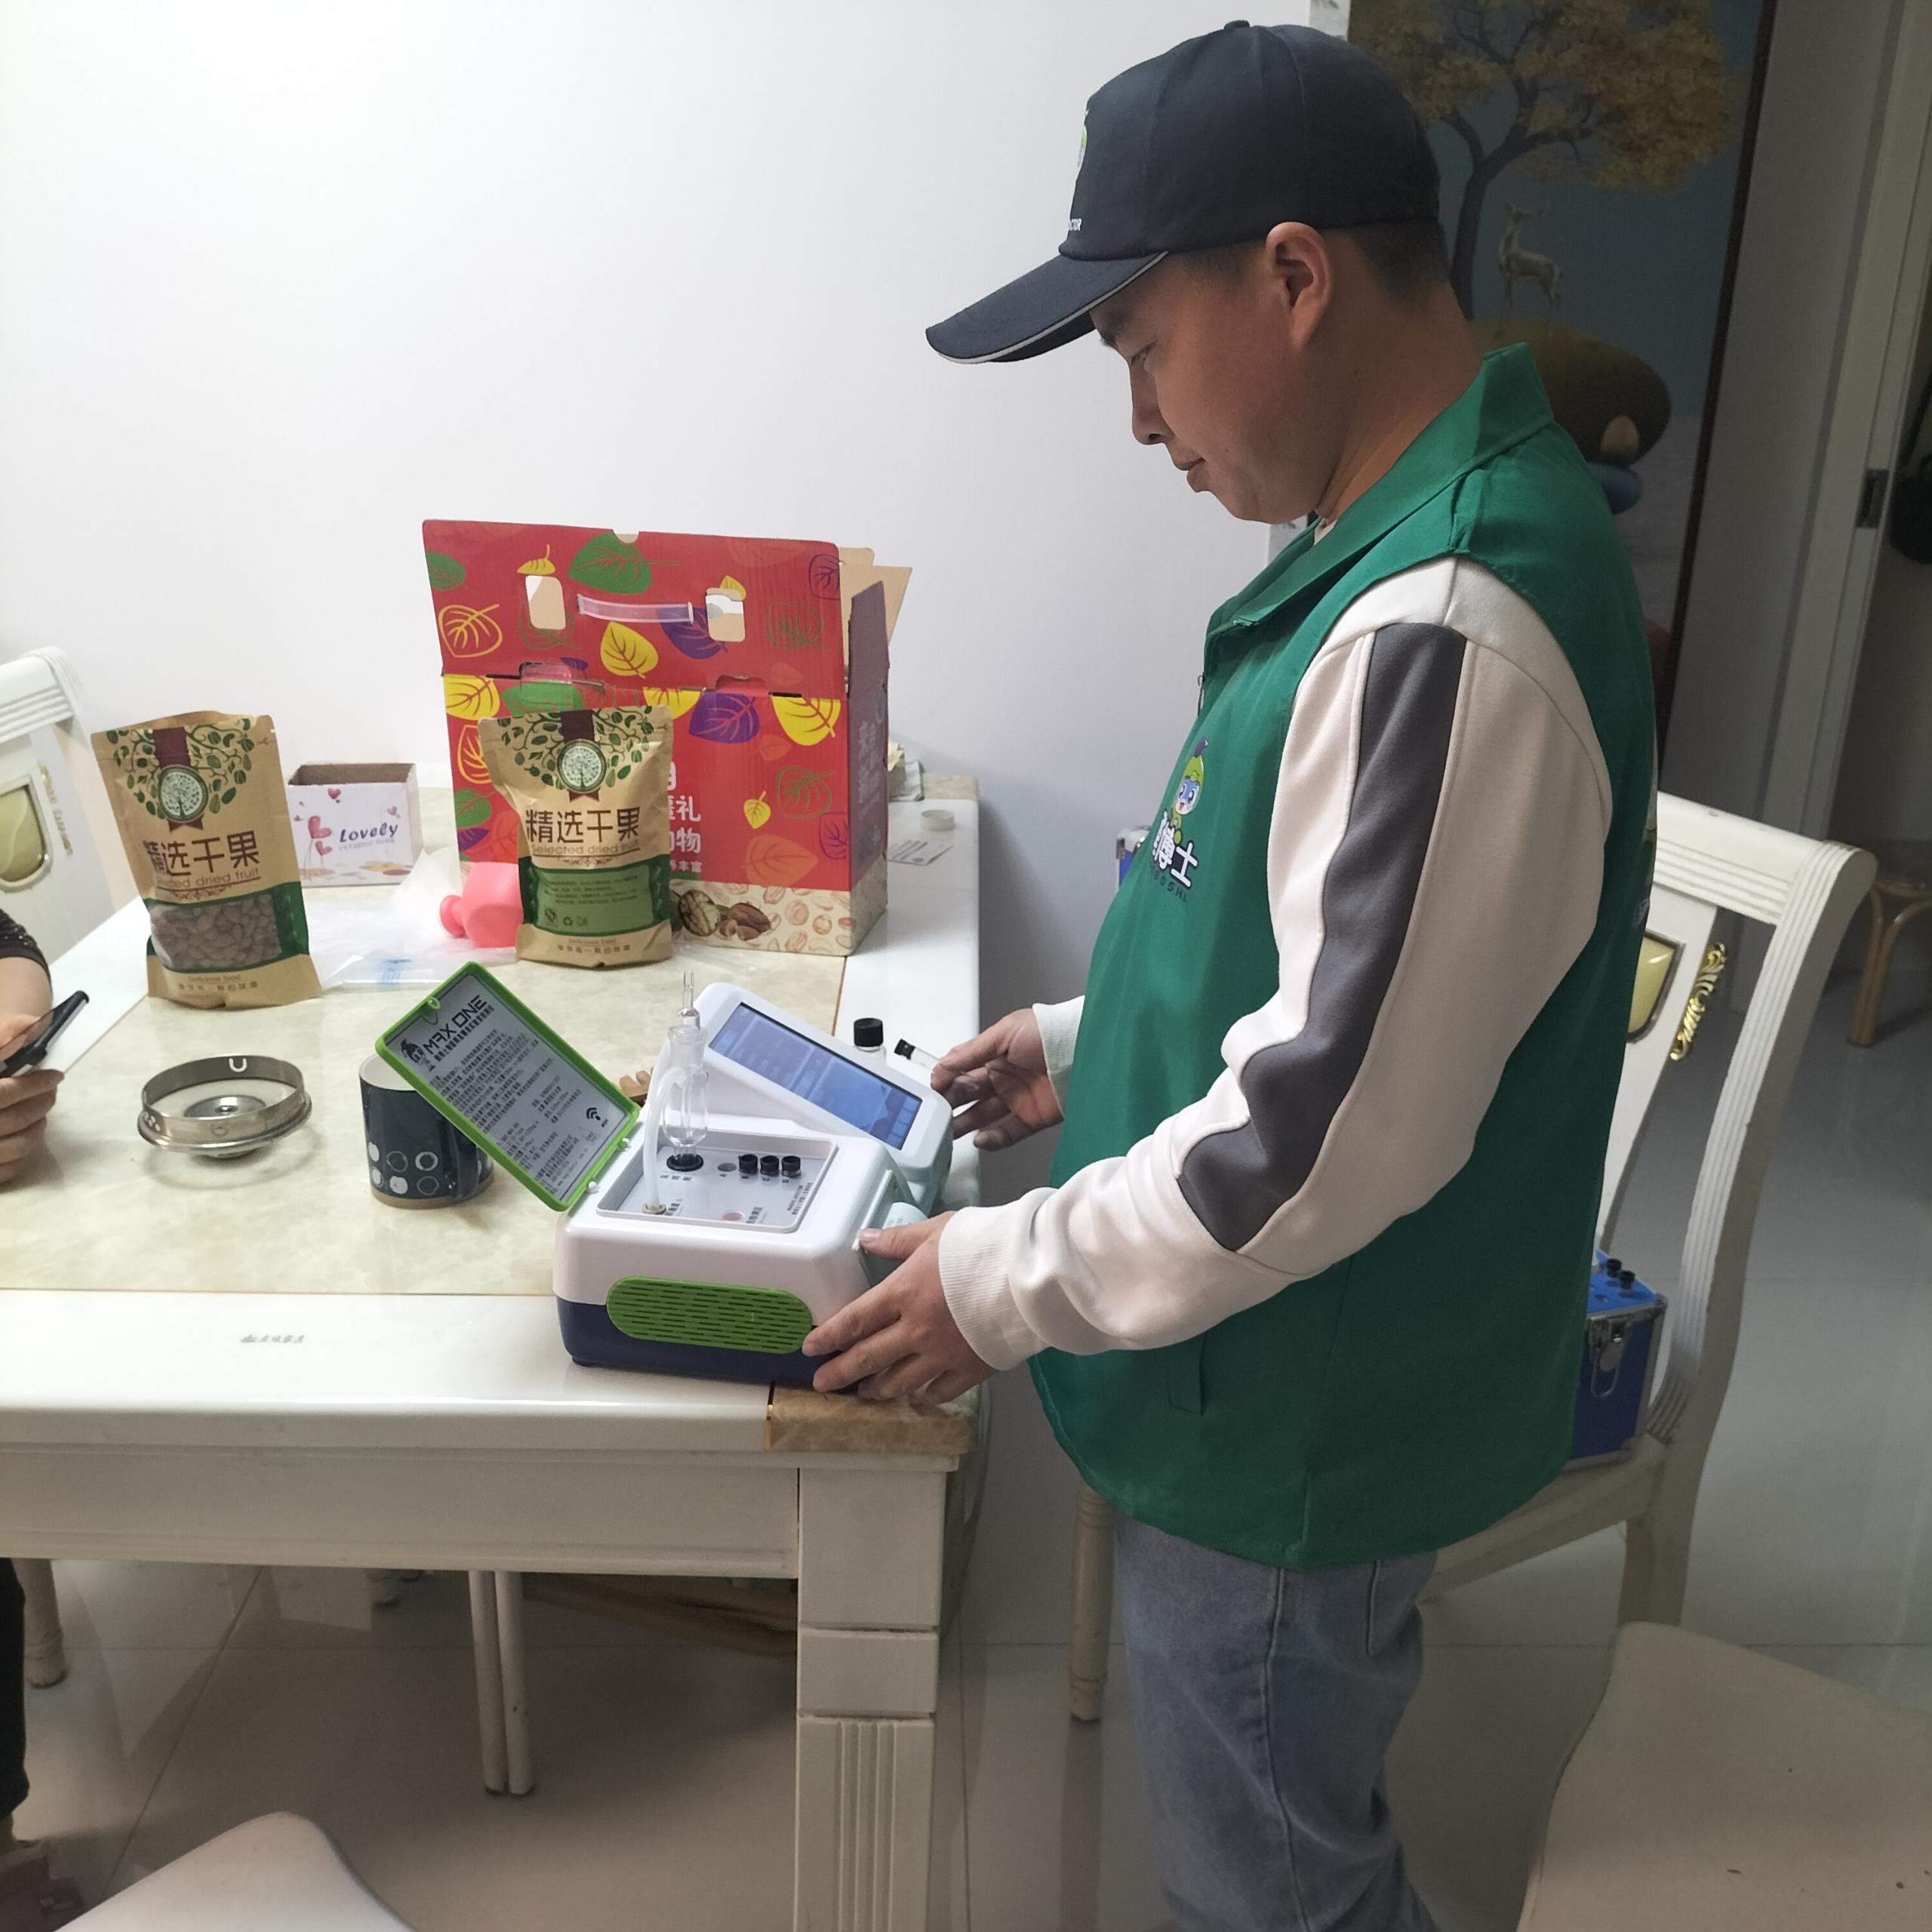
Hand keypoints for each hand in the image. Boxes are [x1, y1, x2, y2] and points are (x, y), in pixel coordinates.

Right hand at [0, 1012, 60, 1182]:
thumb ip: (5, 1037)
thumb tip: (33, 1024)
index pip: (3, 1093)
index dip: (34, 1084)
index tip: (56, 1075)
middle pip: (15, 1119)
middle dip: (41, 1103)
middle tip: (51, 1091)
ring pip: (19, 1145)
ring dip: (38, 1126)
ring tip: (40, 1111)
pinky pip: (10, 1168)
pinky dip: (24, 1150)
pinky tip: (24, 1134)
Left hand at [802, 1212, 992, 1403]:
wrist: (1025, 1274)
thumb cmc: (980, 1246)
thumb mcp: (934, 1231)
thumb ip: (896, 1240)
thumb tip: (863, 1238)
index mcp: (903, 1293)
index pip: (854, 1320)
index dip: (828, 1336)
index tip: (810, 1348)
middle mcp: (915, 1330)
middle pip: (869, 1357)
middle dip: (841, 1372)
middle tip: (822, 1384)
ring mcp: (941, 1355)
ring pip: (900, 1381)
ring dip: (877, 1389)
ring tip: (865, 1394)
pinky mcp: (969, 1370)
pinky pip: (939, 1392)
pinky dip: (924, 1396)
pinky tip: (916, 1397)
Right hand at [932, 1008, 1062, 1150]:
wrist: (1088, 1051)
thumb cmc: (1051, 1032)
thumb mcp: (1005, 1033)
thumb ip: (972, 1052)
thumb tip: (943, 1064)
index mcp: (996, 1053)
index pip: (962, 1069)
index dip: (946, 1079)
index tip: (934, 1089)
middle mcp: (1005, 1076)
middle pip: (970, 1093)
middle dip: (951, 1102)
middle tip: (937, 1112)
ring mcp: (1018, 1098)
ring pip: (984, 1115)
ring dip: (965, 1124)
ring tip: (948, 1132)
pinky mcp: (1033, 1117)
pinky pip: (1009, 1132)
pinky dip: (993, 1139)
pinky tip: (980, 1139)